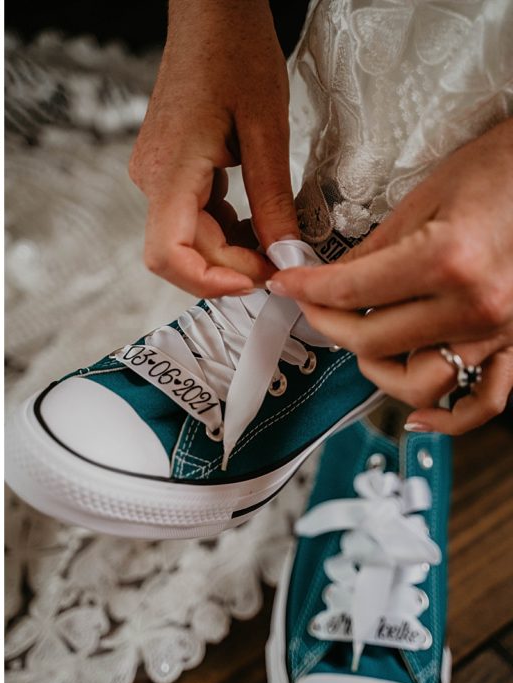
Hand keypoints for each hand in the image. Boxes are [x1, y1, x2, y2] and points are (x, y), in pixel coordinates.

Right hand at [128, 0, 297, 296]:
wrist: (209, 11)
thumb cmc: (234, 51)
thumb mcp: (267, 128)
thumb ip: (272, 198)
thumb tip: (284, 253)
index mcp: (171, 170)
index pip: (168, 254)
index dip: (208, 282)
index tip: (254, 284)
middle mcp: (152, 178)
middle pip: (183, 251)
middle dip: (232, 267)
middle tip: (283, 264)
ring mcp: (155, 174)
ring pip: (187, 237)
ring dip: (230, 250)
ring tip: (277, 242)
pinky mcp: (166, 169)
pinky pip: (190, 215)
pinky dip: (223, 228)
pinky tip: (256, 219)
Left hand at [267, 117, 512, 432]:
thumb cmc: (498, 171)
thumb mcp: (423, 200)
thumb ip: (372, 252)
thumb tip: (327, 282)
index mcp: (448, 261)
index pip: (350, 293)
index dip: (305, 289)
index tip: (285, 283)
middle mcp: (475, 305)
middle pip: (373, 342)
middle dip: (327, 323)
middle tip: (311, 302)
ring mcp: (500, 330)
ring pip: (419, 383)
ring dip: (377, 368)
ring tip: (359, 338)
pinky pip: (484, 400)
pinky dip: (448, 416)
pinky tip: (417, 416)